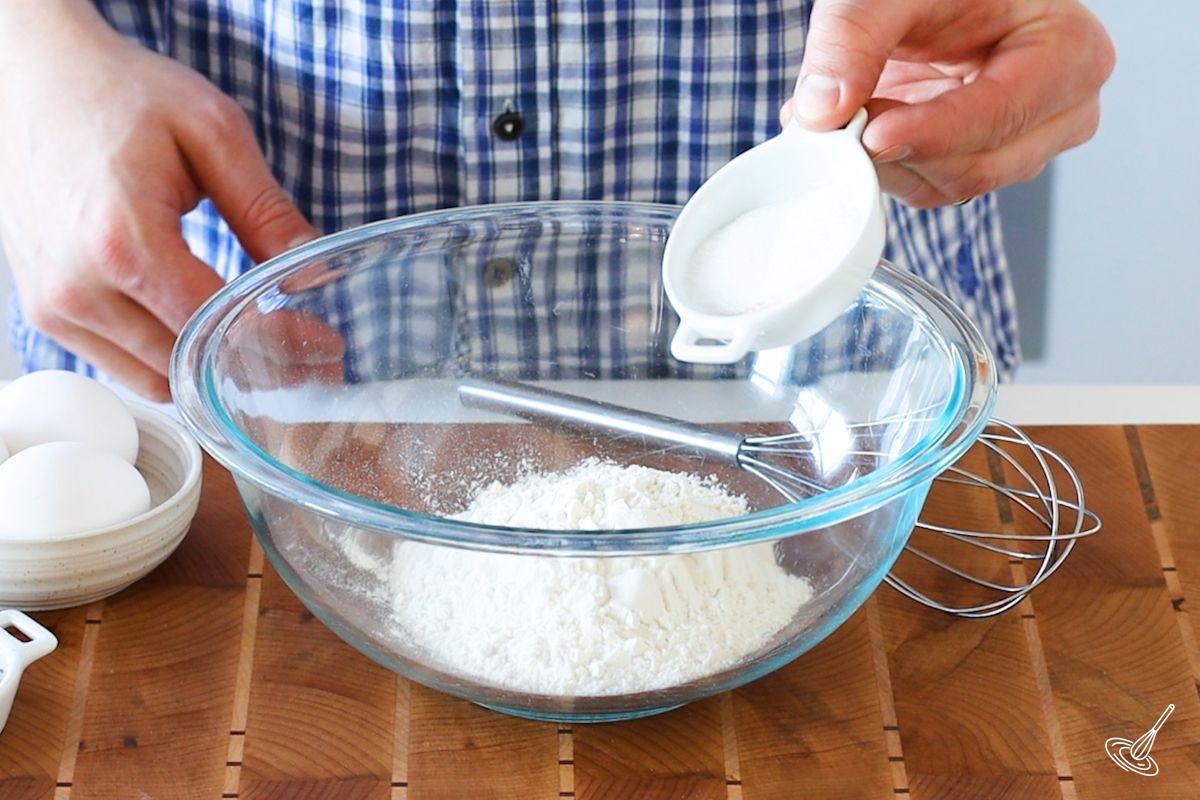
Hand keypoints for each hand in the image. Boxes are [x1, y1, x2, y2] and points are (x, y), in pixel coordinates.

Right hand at [0, 1, 316, 399]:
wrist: (30, 78)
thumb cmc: (119, 94)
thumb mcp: (211, 131)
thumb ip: (264, 207)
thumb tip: (312, 270)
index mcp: (123, 241)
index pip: (216, 323)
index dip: (278, 340)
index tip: (324, 344)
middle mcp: (78, 287)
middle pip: (187, 364)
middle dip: (252, 364)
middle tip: (308, 356)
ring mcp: (54, 305)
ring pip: (154, 379)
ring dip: (208, 372)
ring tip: (260, 346)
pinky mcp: (45, 311)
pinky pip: (120, 365)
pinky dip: (167, 362)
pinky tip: (204, 335)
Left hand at [781, 0, 1114, 207]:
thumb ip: (854, 38)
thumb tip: (825, 110)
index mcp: (1067, 51)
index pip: (1002, 114)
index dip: (931, 133)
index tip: (872, 134)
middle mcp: (1058, 110)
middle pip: (978, 166)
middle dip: (902, 150)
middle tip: (847, 121)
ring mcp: (1021, 145)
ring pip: (947, 187)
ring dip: (888, 159)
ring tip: (857, 110)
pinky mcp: (978, 163)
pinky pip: (927, 188)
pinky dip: (886, 166)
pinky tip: (867, 127)